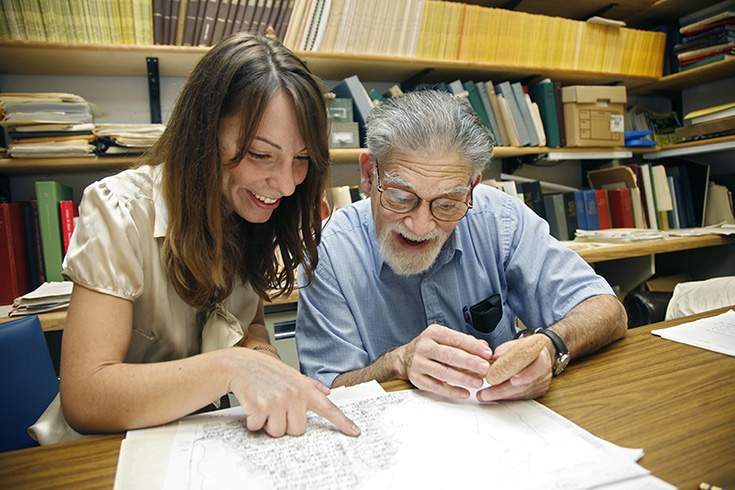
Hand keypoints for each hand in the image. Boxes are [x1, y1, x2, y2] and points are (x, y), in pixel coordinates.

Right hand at [226, 349, 359, 437]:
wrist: (239, 364)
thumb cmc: (265, 371)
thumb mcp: (291, 374)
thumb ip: (310, 385)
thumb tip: (327, 392)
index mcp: (304, 388)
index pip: (328, 408)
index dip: (342, 422)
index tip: (354, 431)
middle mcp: (294, 394)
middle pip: (298, 430)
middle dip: (285, 423)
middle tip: (275, 407)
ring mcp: (278, 400)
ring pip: (279, 431)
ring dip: (268, 423)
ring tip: (264, 405)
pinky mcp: (261, 406)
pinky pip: (260, 428)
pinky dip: (254, 422)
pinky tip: (253, 407)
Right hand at [398, 324, 492, 399]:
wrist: (405, 358)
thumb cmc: (430, 347)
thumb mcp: (444, 338)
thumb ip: (465, 342)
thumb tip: (484, 348)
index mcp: (433, 333)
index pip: (456, 339)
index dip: (473, 347)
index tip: (487, 354)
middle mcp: (424, 347)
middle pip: (450, 355)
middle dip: (470, 362)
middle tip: (485, 368)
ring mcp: (419, 363)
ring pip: (444, 372)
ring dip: (464, 378)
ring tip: (478, 382)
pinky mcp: (417, 378)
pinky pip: (437, 387)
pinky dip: (452, 391)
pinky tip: (464, 392)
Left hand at [477, 335, 553, 401]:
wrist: (539, 355)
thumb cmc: (524, 349)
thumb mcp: (514, 344)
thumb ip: (505, 350)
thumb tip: (496, 358)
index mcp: (540, 354)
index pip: (533, 364)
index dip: (520, 373)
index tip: (503, 377)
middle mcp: (543, 370)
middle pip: (524, 384)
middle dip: (502, 389)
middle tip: (485, 393)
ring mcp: (542, 382)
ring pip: (521, 392)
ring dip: (501, 395)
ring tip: (484, 395)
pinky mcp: (538, 392)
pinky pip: (521, 396)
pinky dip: (506, 396)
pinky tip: (494, 396)